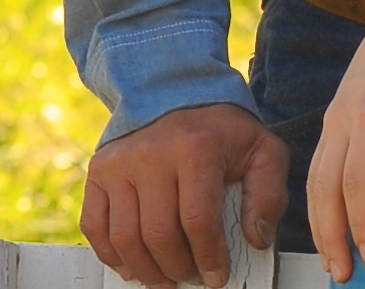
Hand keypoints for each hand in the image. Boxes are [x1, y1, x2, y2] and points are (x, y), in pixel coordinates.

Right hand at [81, 102, 286, 288]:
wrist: (177, 94)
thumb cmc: (223, 133)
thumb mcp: (262, 151)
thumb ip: (269, 194)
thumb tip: (258, 238)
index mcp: (196, 149)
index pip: (198, 220)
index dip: (208, 257)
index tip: (217, 277)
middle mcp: (152, 155)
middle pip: (158, 235)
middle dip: (178, 268)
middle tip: (191, 278)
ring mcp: (120, 163)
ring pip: (125, 237)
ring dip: (146, 270)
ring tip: (166, 280)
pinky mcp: (99, 172)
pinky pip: (95, 226)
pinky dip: (111, 255)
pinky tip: (132, 268)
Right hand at [308, 0, 364, 280]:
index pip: (357, 180)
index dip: (362, 221)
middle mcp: (342, 117)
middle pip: (323, 187)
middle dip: (330, 233)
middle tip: (342, 271)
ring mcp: (333, 117)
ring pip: (314, 178)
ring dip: (318, 221)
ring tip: (331, 257)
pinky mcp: (334, 117)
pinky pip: (317, 165)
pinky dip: (318, 198)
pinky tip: (328, 220)